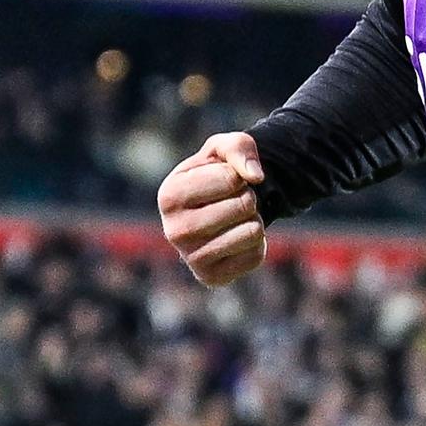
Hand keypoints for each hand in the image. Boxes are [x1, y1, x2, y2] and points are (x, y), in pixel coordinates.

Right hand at [157, 132, 267, 286]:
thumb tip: (255, 176)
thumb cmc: (218, 173)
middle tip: (234, 201)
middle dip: (249, 198)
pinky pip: (255, 256)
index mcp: (169, 195)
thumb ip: (238, 148)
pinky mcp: (211, 277)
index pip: (230, 178)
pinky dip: (257, 243)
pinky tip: (237, 239)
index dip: (238, 175)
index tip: (227, 180)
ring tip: (236, 219)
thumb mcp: (224, 148)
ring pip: (252, 232)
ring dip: (254, 220)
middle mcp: (173, 231)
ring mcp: (190, 257)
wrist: (220, 209)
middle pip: (243, 205)